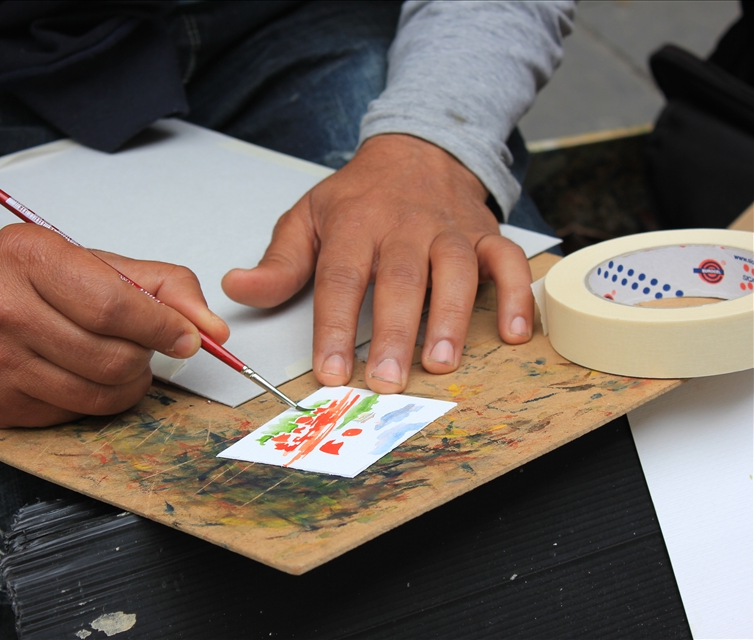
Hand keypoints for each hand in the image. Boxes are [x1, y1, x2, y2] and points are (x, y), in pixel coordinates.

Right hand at [0, 224, 228, 427]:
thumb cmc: (21, 275)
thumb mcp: (88, 260)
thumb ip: (160, 286)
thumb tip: (213, 330)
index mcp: (29, 258)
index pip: (114, 307)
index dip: (163, 328)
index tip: (189, 337)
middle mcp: (2, 310)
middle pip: (110, 358)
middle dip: (144, 357)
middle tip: (143, 346)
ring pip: (96, 395)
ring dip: (125, 383)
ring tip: (117, 360)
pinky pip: (69, 414)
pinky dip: (90, 399)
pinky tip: (75, 373)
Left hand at [222, 133, 532, 392]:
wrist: (416, 149)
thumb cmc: (358, 196)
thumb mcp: (308, 217)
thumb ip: (279, 262)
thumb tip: (237, 288)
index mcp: (355, 225)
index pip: (342, 279)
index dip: (335, 327)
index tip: (331, 371)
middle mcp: (405, 227)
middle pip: (401, 281)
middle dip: (394, 333)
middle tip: (387, 380)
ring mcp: (449, 230)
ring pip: (456, 272)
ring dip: (452, 319)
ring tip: (441, 362)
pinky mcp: (486, 234)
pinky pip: (509, 262)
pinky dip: (518, 295)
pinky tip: (517, 333)